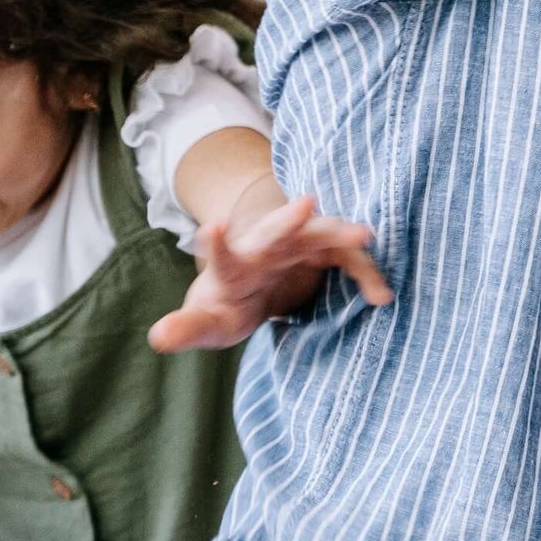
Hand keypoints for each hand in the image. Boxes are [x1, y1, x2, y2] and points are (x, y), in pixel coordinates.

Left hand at [148, 187, 390, 351]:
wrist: (254, 284)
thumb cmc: (226, 304)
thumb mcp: (208, 323)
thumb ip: (187, 328)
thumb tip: (158, 337)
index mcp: (232, 266)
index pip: (221, 255)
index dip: (215, 244)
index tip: (210, 227)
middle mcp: (264, 247)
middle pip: (275, 231)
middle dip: (289, 219)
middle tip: (306, 203)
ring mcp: (296, 245)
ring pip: (318, 234)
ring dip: (339, 234)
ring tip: (365, 236)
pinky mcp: (322, 252)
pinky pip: (348, 261)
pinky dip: (365, 274)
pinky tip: (382, 296)